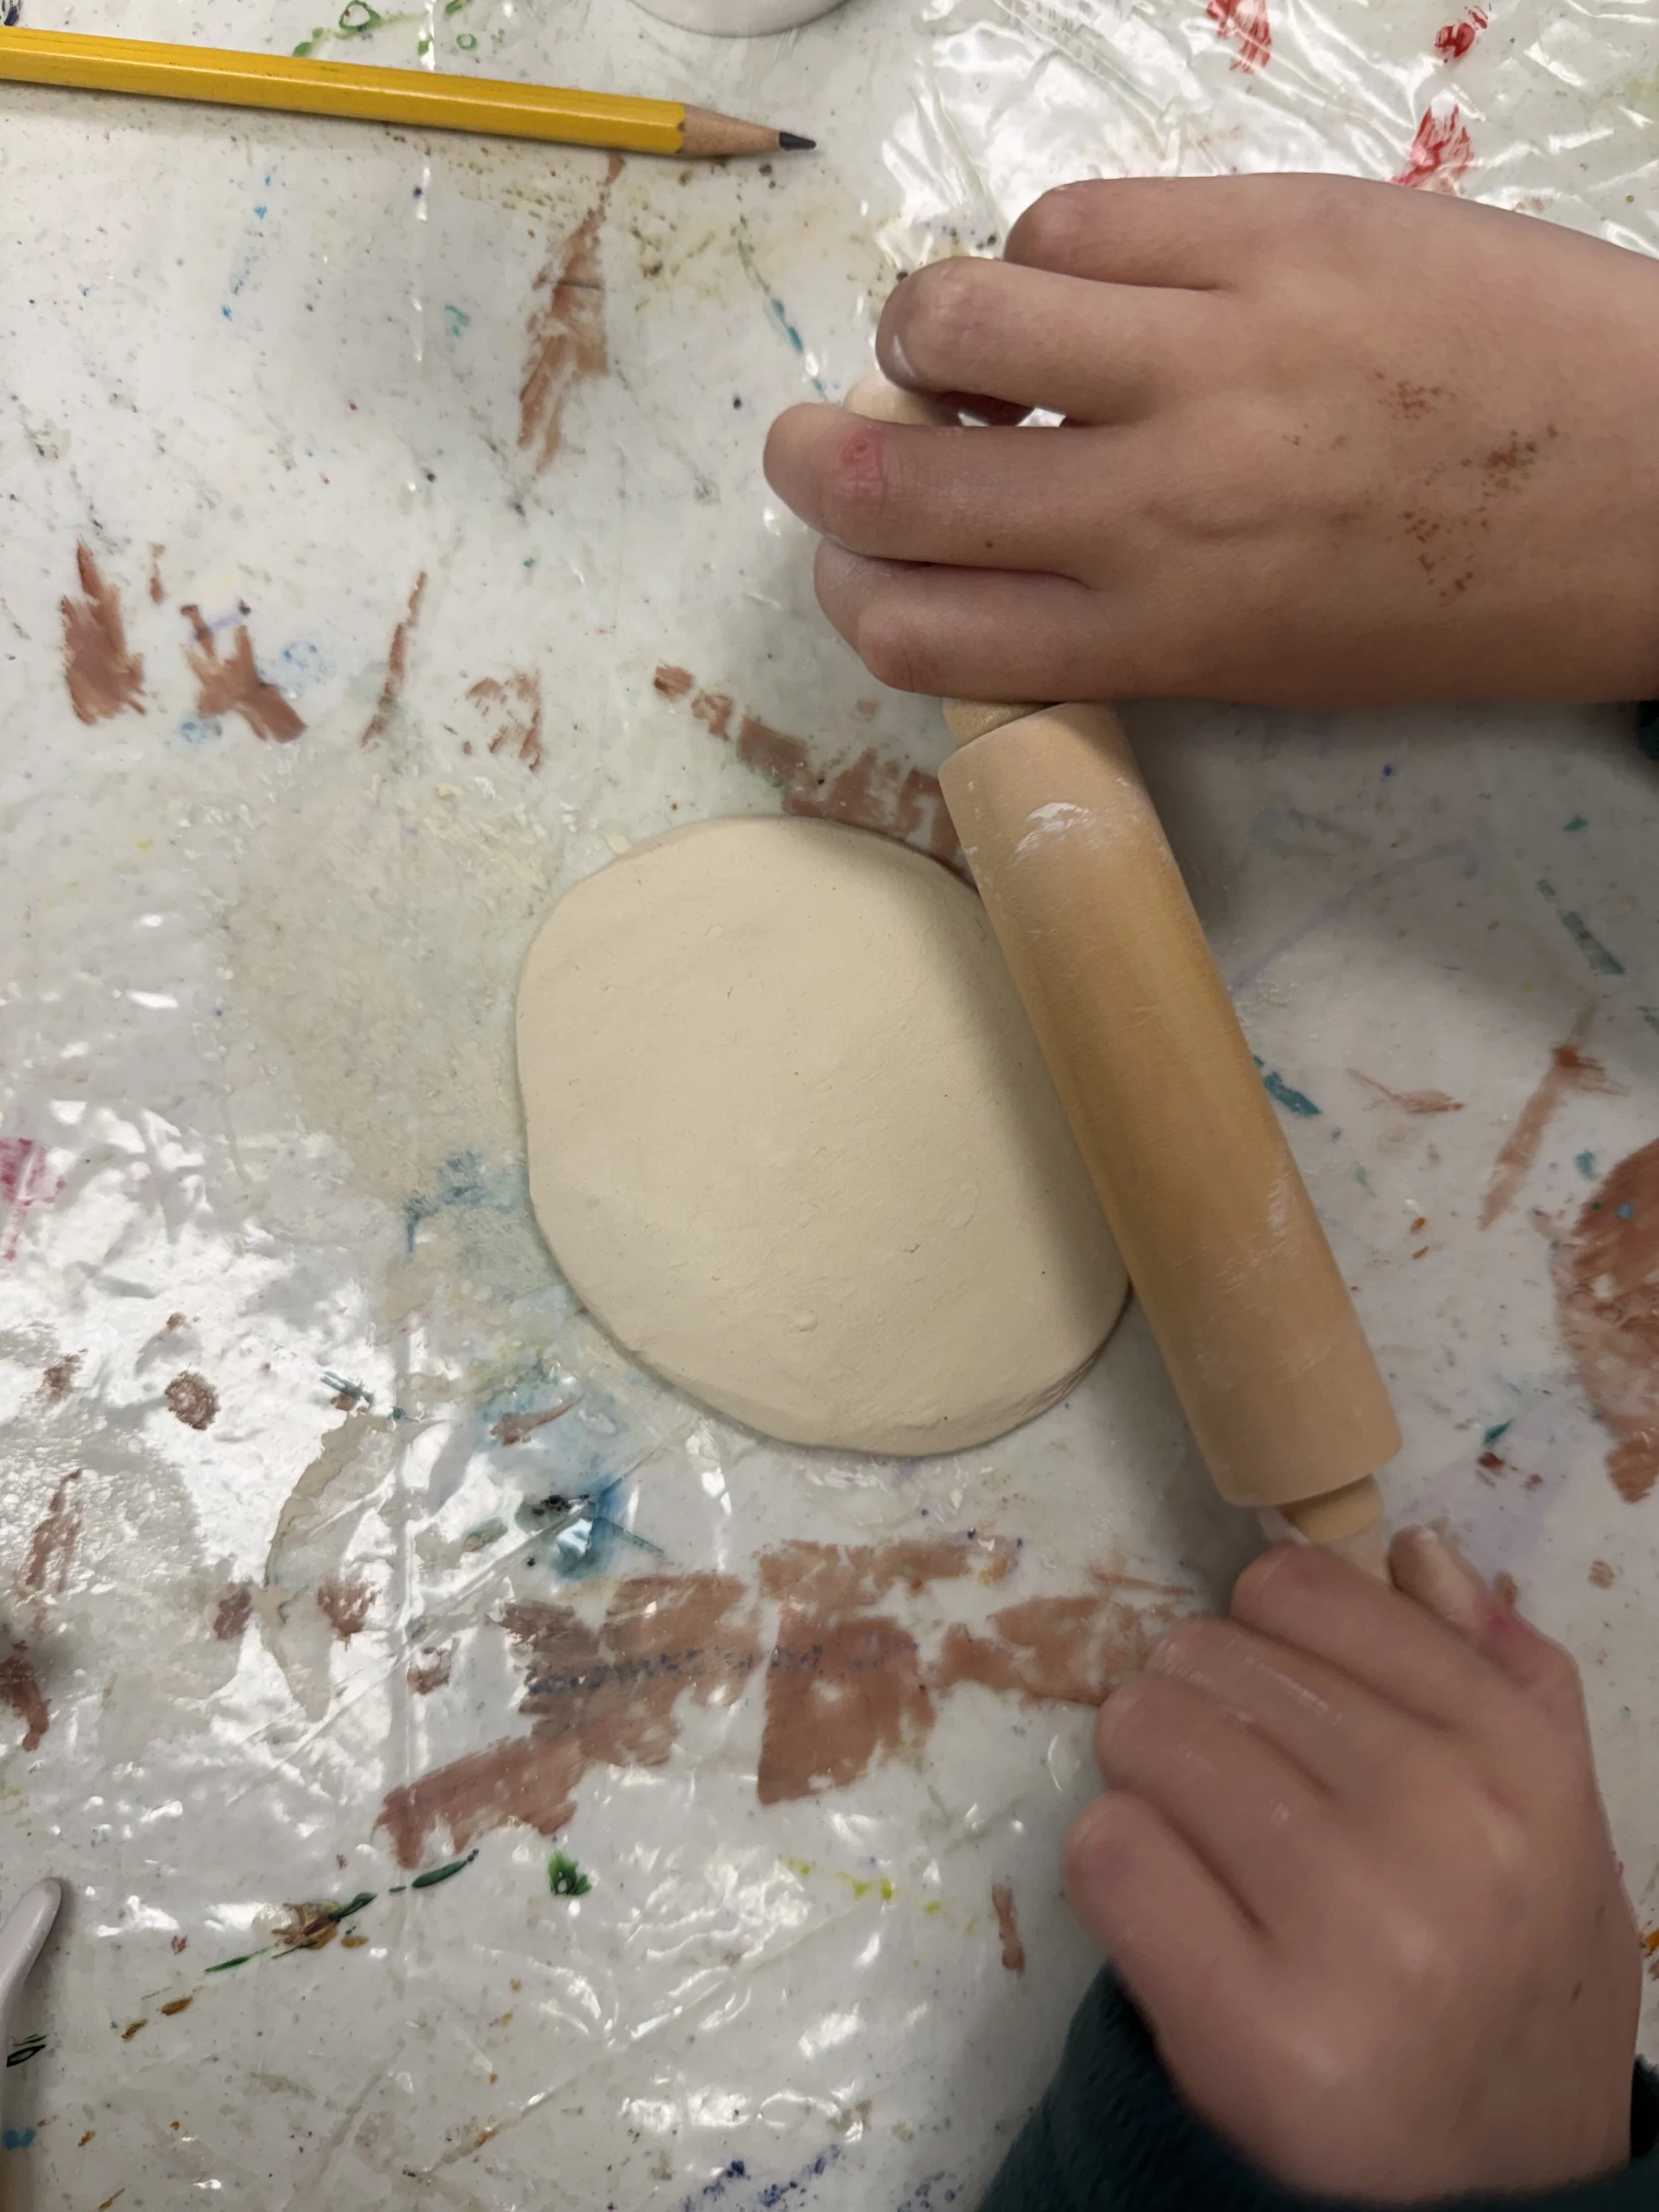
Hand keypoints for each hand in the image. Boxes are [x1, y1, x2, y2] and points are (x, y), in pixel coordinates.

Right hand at [763, 176, 1658, 706]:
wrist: (1655, 490)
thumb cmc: (1469, 599)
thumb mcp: (1269, 664)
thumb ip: (1122, 616)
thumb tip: (1003, 547)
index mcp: (1160, 639)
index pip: (919, 630)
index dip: (850, 594)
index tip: (855, 566)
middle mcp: (1156, 508)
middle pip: (894, 479)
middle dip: (818, 462)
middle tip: (822, 446)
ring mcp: (1208, 358)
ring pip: (954, 317)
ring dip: (925, 337)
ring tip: (970, 345)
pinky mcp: (1269, 233)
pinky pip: (1075, 221)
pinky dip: (1048, 253)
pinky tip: (1090, 283)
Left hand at [1064, 1531, 1640, 2200]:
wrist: (1505, 2186)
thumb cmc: (1511, 1971)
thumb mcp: (1555, 1814)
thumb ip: (1500, 1670)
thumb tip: (1411, 1549)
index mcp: (1513, 1757)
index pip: (1296, 1592)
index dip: (1259, 1633)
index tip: (1273, 1696)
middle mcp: (1442, 1831)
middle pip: (1204, 1661)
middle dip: (1193, 1705)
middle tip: (1227, 1784)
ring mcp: (1350, 1932)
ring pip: (1145, 1740)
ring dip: (1147, 1780)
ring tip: (1201, 1842)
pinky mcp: (1252, 2030)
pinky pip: (1107, 1853)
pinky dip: (1115, 1866)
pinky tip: (1172, 1907)